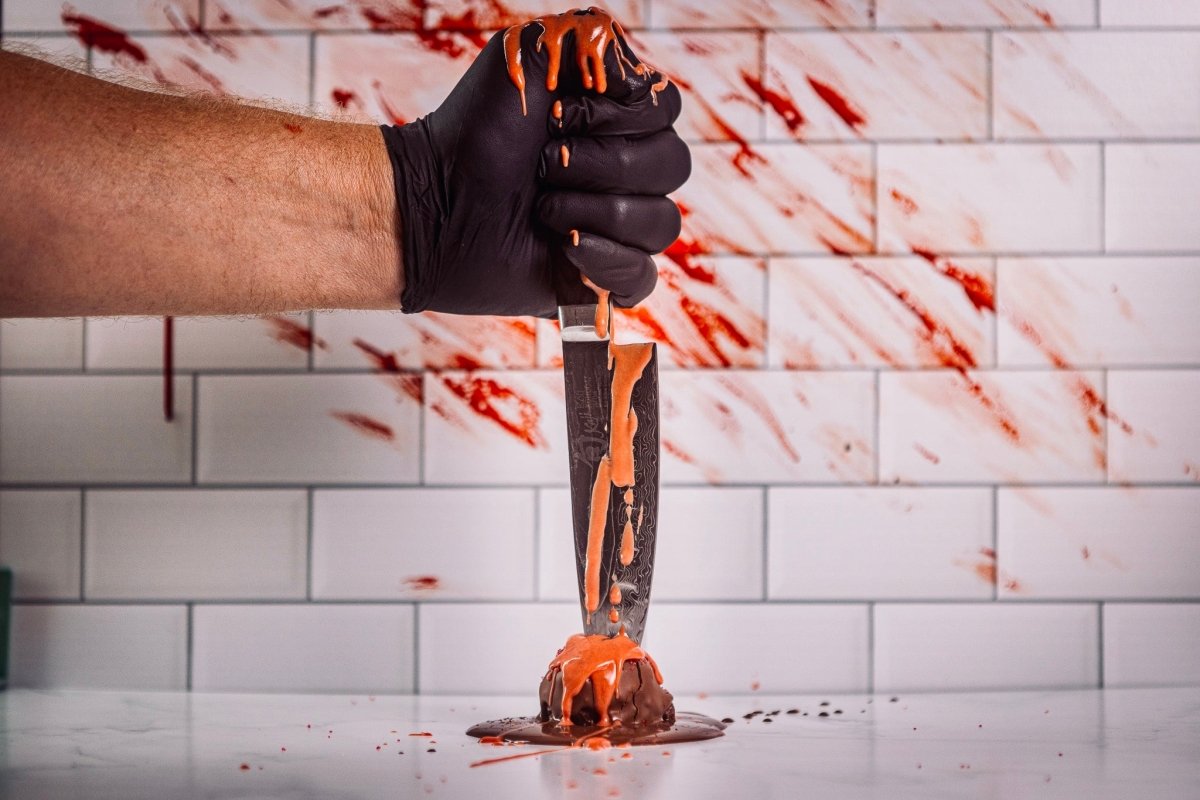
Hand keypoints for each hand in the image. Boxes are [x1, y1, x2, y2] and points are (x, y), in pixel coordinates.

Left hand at [379, 10, 689, 316]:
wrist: (433, 201)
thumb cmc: (474, 130)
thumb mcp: (524, 56)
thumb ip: (590, 38)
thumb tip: (643, 77)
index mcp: (617, 120)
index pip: (665, 112)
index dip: (620, 117)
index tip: (557, 118)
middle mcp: (627, 171)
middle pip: (671, 166)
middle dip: (603, 165)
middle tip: (543, 165)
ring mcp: (618, 228)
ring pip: (660, 222)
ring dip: (596, 211)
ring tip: (541, 209)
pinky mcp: (603, 279)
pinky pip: (643, 276)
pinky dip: (608, 262)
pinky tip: (566, 250)